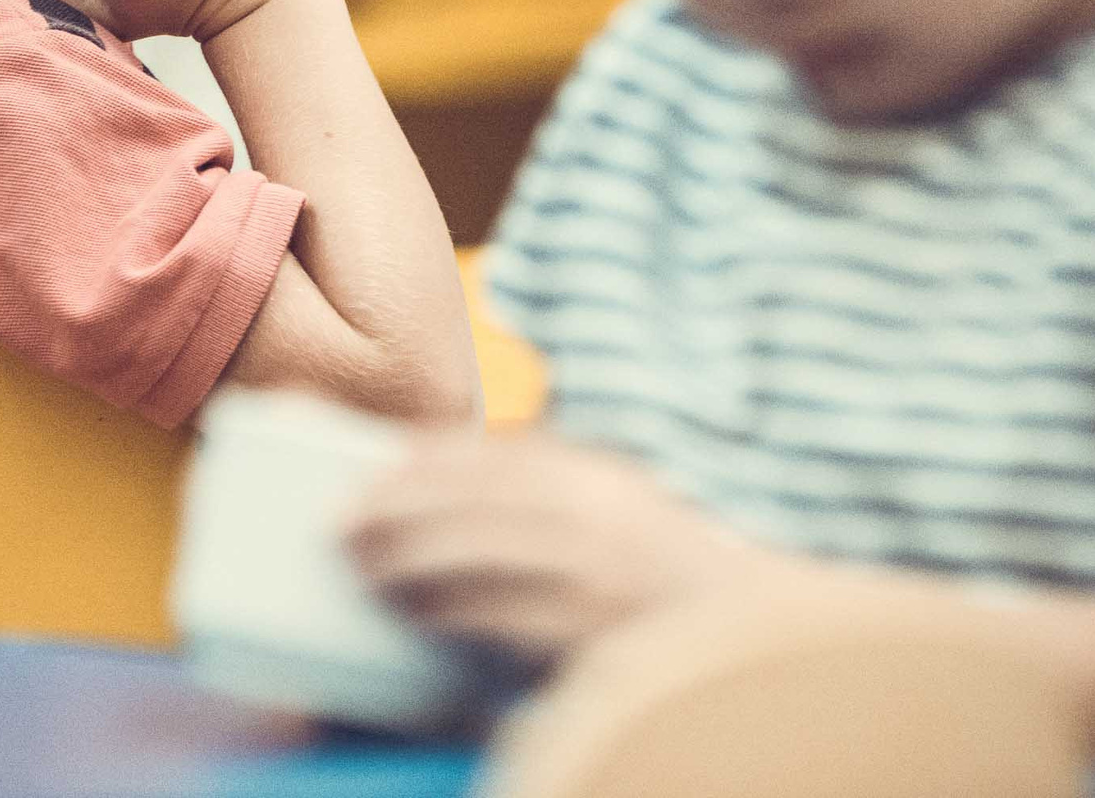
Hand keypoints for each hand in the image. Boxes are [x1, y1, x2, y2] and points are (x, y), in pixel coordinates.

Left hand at [346, 429, 798, 664]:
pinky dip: (451, 610)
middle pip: (473, 496)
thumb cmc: (667, 578)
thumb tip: (446, 480)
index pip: (498, 453)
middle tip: (343, 525)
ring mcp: (597, 566)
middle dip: (399, 507)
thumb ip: (554, 487)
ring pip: (476, 549)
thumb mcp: (620, 509)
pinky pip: (501, 614)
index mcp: (601, 474)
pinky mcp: (592, 624)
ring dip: (410, 559)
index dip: (427, 460)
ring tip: (366, 570)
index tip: (377, 471)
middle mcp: (597, 507)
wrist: (751, 642)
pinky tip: (418, 614)